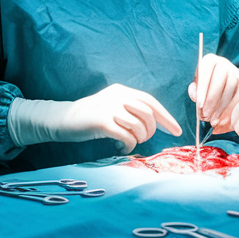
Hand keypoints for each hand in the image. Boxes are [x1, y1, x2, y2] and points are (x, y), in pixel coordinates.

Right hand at [60, 84, 182, 152]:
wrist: (62, 119)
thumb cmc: (89, 116)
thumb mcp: (111, 106)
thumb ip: (129, 109)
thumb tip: (154, 124)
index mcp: (122, 90)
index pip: (150, 102)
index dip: (166, 117)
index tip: (176, 131)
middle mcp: (117, 96)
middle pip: (148, 114)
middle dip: (151, 131)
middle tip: (143, 139)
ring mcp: (109, 108)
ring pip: (139, 126)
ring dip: (140, 138)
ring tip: (131, 142)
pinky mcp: (102, 122)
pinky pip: (126, 136)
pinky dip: (128, 145)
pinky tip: (122, 146)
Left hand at [188, 53, 238, 133]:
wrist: (218, 85)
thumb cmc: (204, 87)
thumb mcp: (196, 87)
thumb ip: (194, 91)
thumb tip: (196, 97)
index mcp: (210, 61)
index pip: (207, 72)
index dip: (203, 89)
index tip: (199, 105)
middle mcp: (224, 64)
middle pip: (221, 79)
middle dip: (213, 99)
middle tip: (206, 115)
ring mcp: (236, 73)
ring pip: (232, 87)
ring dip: (223, 106)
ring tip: (214, 121)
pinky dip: (232, 110)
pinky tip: (224, 121)